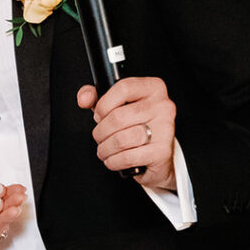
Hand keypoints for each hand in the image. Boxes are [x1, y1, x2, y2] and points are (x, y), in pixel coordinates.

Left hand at [77, 76, 177, 191]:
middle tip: (100, 137)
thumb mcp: (116, 106)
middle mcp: (163, 106)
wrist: (158, 156)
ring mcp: (165, 129)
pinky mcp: (162, 152)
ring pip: (121, 139)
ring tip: (104, 150)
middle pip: (118, 117)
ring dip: (105, 148)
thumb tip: (84, 98)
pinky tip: (113, 159)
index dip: (104, 104)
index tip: (100, 115)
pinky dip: (114, 161)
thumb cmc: (137, 127)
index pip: (124, 88)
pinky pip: (127, 157)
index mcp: (153, 88)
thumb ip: (96, 97)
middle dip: (101, 131)